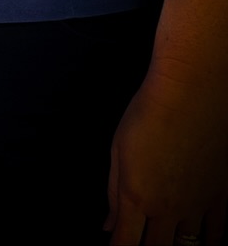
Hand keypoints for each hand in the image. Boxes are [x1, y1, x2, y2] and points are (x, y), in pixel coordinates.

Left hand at [107, 67, 227, 244]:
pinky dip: (207, 242)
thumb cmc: (148, 115)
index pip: (126, 242)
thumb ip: (114, 193)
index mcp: (138, 197)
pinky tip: (200, 243)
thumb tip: (110, 224)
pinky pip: (216, 233)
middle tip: (139, 242)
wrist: (191, 96)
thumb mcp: (118, 150)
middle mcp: (168, 209)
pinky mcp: (219, 197)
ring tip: (165, 242)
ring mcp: (197, 206)